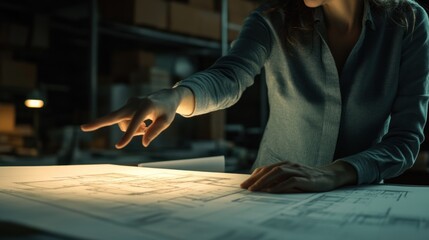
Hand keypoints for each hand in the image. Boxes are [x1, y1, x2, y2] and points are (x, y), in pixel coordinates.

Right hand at [81, 88, 183, 148]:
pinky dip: (133, 127)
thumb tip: (144, 144)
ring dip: (133, 131)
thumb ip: (155, 132)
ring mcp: (129, 103)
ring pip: (125, 125)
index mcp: (146, 106)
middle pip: (114, 116)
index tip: (119, 147)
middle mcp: (134, 103)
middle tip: (83, 128)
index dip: (127, 135)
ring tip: (147, 127)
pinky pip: (126, 122)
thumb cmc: (168, 110)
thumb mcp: (166, 122)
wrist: (166, 97)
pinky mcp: (127, 106)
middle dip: (98, 122)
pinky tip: (144, 124)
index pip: (135, 122)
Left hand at [240, 160, 356, 192]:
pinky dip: (280, 186)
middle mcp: (290, 165)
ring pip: (278, 173)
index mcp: (285, 164)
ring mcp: (298, 171)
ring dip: (265, 181)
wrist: (330, 176)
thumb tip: (264, 187)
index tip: (244, 184)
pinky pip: (290, 181)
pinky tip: (272, 191)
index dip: (254, 176)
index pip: (266, 169)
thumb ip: (280, 180)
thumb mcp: (292, 178)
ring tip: (255, 189)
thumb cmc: (308, 179)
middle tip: (245, 188)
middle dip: (256, 179)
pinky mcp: (305, 178)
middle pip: (269, 170)